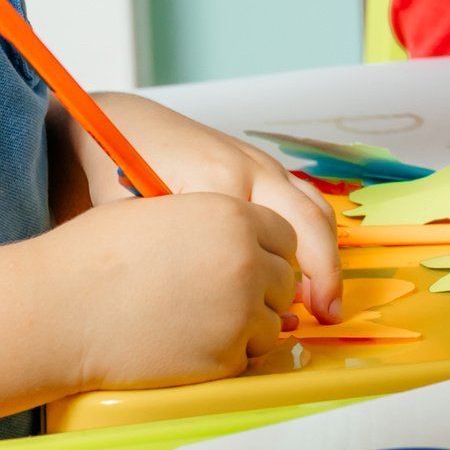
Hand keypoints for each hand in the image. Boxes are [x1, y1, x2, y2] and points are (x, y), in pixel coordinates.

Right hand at [38, 193, 297, 390]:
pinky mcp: (226, 356)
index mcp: (232, 214)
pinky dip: (230, 353)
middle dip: (261, 288)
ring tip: (201, 320)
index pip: (284, 235)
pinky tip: (193, 342)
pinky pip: (249, 356)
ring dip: (249, 323)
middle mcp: (246, 261)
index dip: (264, 250)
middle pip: (283, 278)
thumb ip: (214, 224)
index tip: (247, 262)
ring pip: (273, 321)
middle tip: (220, 295)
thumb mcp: (164, 212)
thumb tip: (241, 243)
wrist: (61, 309)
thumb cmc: (96, 257)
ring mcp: (240, 312)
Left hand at [91, 93, 341, 317]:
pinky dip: (319, 237)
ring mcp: (263, 164)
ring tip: (326, 302)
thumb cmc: (121, 171)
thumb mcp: (129, 216)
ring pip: (315, 211)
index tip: (273, 323)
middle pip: (306, 223)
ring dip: (328, 256)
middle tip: (326, 316)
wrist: (128, 126)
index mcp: (216, 181)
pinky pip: (308, 201)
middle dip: (323, 272)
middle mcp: (250, 168)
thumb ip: (163, 254)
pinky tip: (313, 272)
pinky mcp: (265, 167)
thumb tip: (199, 307)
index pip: (261, 242)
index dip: (271, 287)